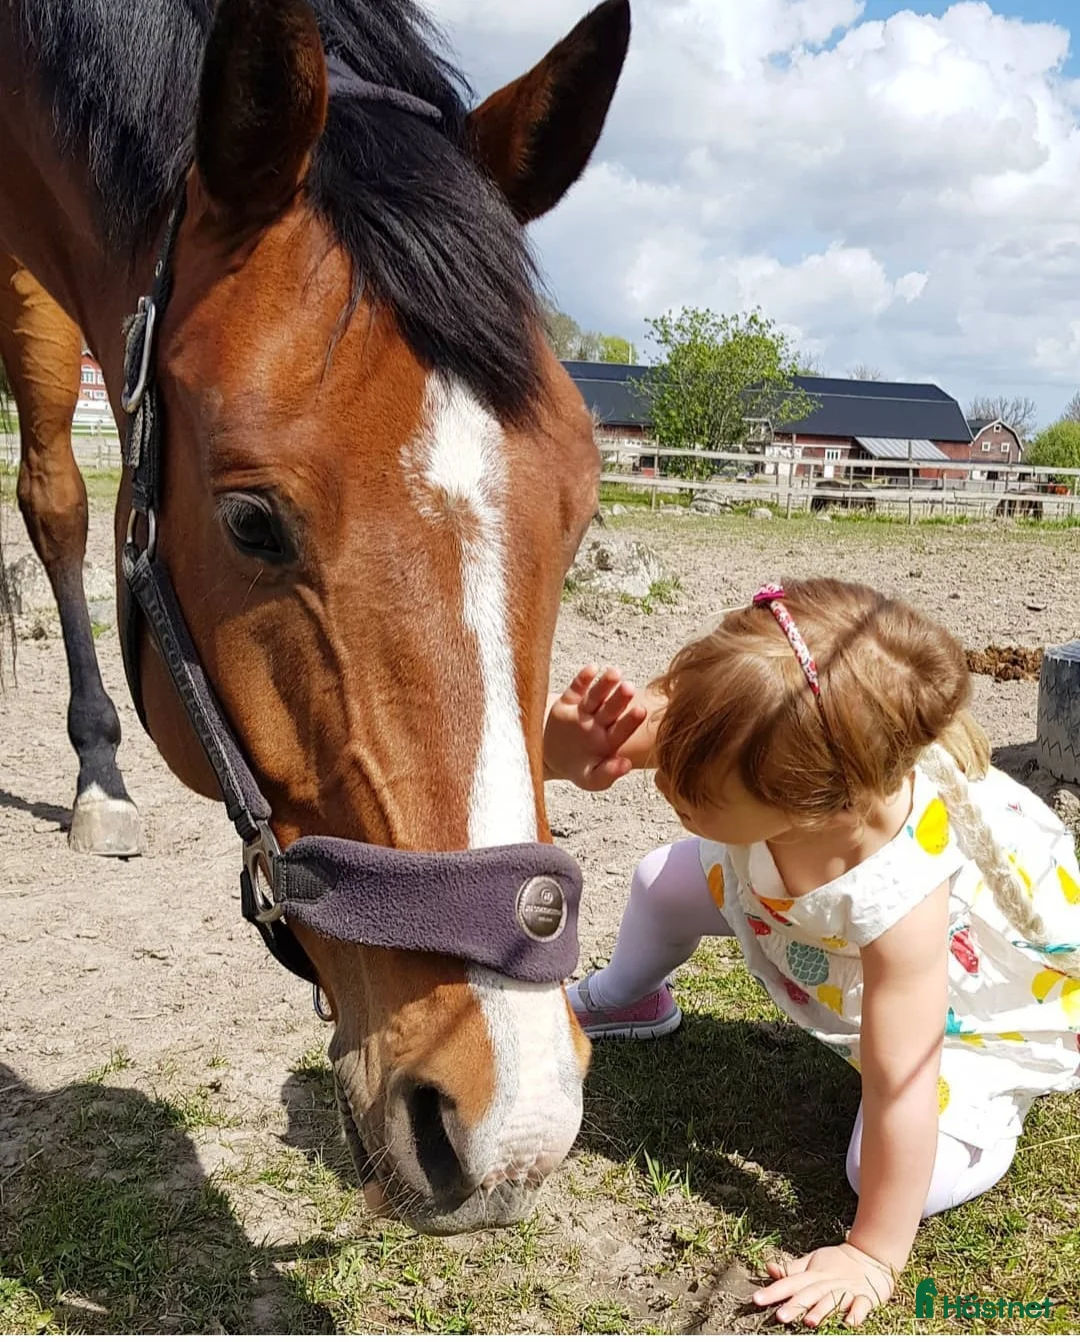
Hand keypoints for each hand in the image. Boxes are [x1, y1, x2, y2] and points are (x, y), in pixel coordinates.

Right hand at [543, 665, 646, 790]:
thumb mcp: (590, 779)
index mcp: (609, 742)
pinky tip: (592, 668)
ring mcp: (584, 712)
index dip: (630, 721)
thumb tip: (626, 765)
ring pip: (596, 696)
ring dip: (605, 684)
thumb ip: (607, 774)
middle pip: (611, 709)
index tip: (641, 711)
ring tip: (614, 673)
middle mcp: (600, 723)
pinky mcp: (567, 703)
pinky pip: (576, 689)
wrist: (550, 759)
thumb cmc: (579, 769)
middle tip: (629, 688)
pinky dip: (583, 679)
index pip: (622, 730)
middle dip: (620, 699)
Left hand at [753, 1241, 895, 1328]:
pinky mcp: (865, 1297)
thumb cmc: (835, 1264)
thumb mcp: (811, 1264)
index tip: (756, 1300)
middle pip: (809, 1294)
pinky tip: (850, 1322)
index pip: (789, 1283)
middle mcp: (827, 1283)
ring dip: (821, 1311)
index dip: (773, 1291)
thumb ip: (791, 1270)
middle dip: (794, 1305)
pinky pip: (861, 1305)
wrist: (869, 1258)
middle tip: (780, 1316)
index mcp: (812, 1275)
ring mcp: (846, 1290)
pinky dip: (857, 1313)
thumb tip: (767, 1267)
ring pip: (832, 1301)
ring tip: (809, 1322)